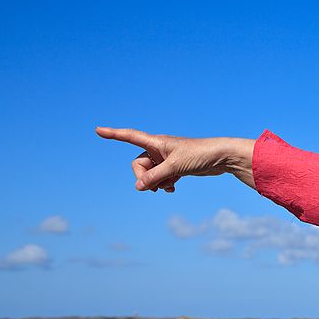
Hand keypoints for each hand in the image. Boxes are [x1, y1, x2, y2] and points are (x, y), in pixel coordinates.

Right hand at [96, 127, 255, 191]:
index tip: (97, 130)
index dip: (114, 134)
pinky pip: (161, 178)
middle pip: (139, 165)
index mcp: (156, 142)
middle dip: (144, 177)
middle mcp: (159, 149)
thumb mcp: (175, 167)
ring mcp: (167, 159)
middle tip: (156, 185)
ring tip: (168, 187)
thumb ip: (155, 177)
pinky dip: (164, 184)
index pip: (130, 136)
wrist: (221, 157)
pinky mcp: (176, 167)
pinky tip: (172, 188)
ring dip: (155, 183)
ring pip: (150, 174)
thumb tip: (138, 187)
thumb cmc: (200, 155)